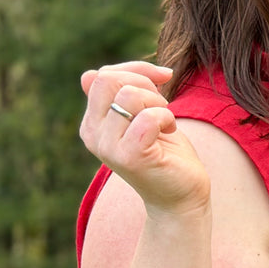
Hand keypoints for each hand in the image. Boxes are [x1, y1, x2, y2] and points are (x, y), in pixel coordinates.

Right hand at [79, 62, 208, 215]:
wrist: (180, 197)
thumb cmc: (165, 154)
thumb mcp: (141, 115)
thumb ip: (120, 95)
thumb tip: (88, 74)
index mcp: (92, 123)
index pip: (101, 76)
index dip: (136, 70)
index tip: (163, 80)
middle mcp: (92, 134)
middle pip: (108, 79)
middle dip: (145, 83)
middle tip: (162, 107)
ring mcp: (108, 146)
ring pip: (130, 95)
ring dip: (158, 103)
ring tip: (165, 123)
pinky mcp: (130, 156)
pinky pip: (148, 116)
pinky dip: (166, 118)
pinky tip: (168, 133)